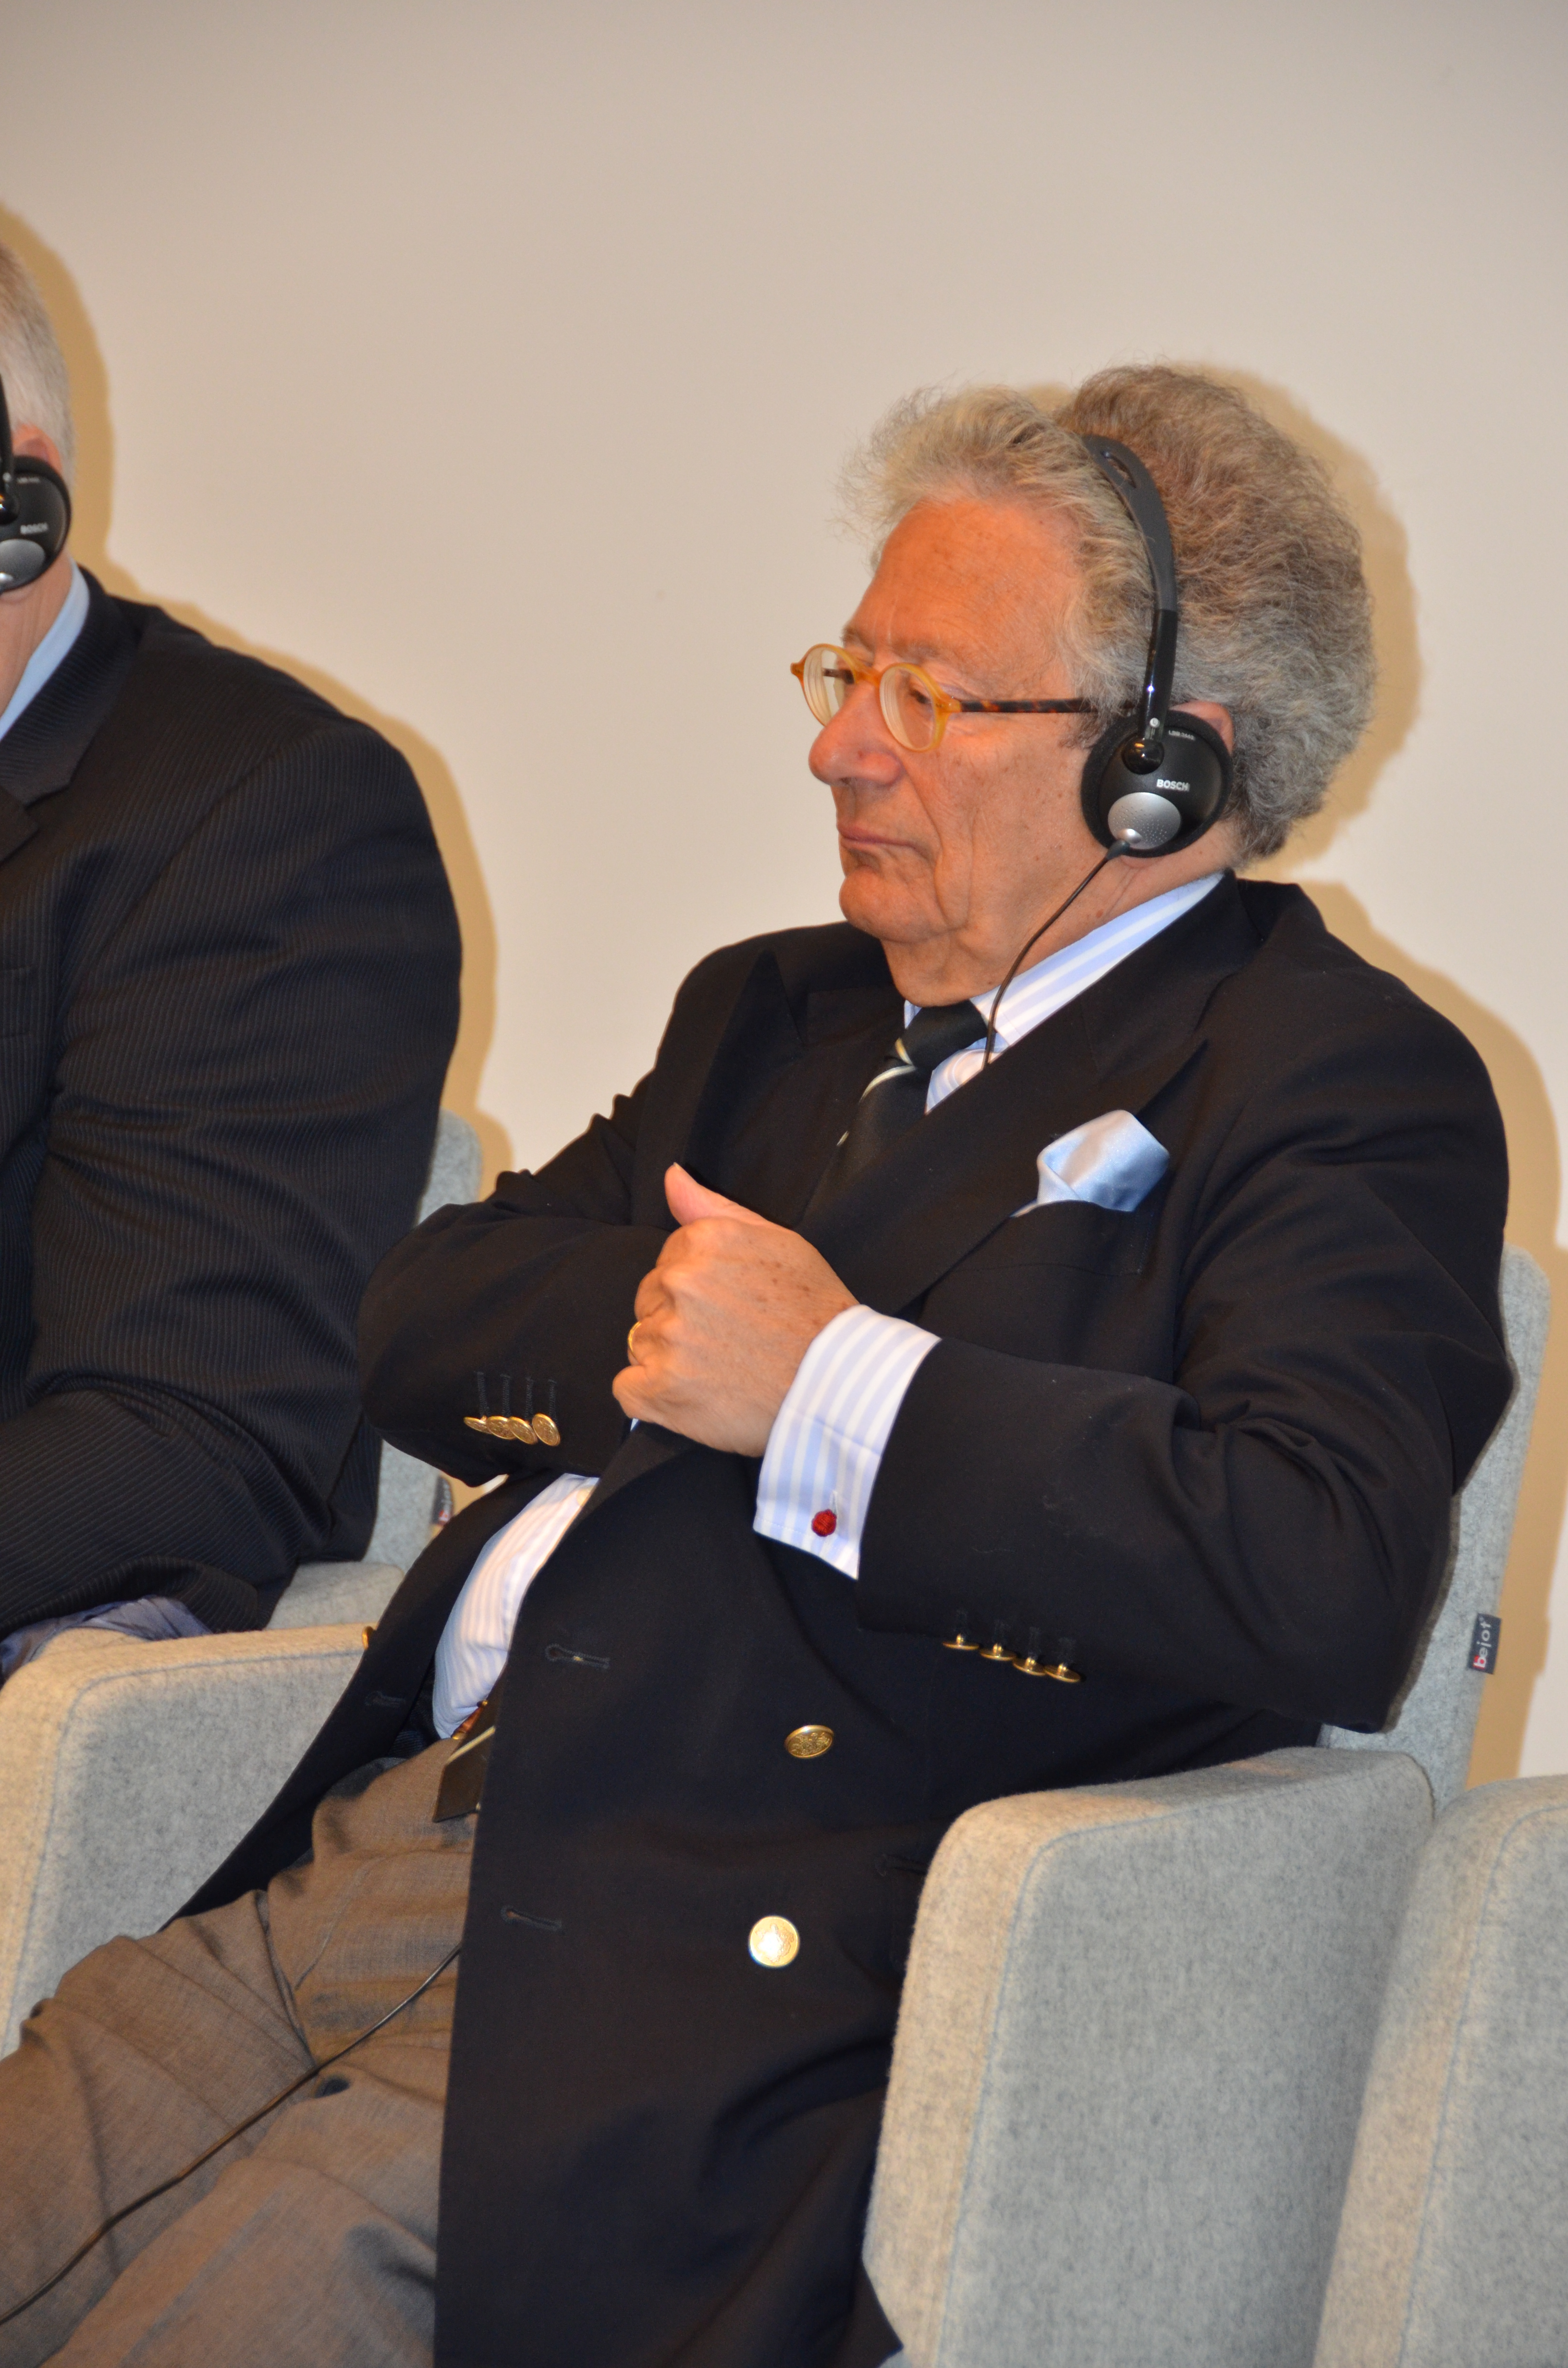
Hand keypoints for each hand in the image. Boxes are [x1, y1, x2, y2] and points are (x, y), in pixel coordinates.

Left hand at [613, 1164, 856, 1453]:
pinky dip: (652, 1397)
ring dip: (668, 1360)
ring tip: (719, 1371)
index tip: (730, 1308)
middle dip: (677, 1321)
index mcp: (702, 1242)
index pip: (667, 1263)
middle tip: (727, 1342)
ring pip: (640, 1344)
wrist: (836, 1382)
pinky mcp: (660, 1388)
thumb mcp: (777, 1241)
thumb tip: (671, 1176)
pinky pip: (627, 1390)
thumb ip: (712, 1208)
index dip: (698, 1290)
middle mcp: (678, 1283)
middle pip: (649, 1302)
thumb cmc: (814, 1312)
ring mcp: (667, 1337)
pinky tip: (691, 1396)